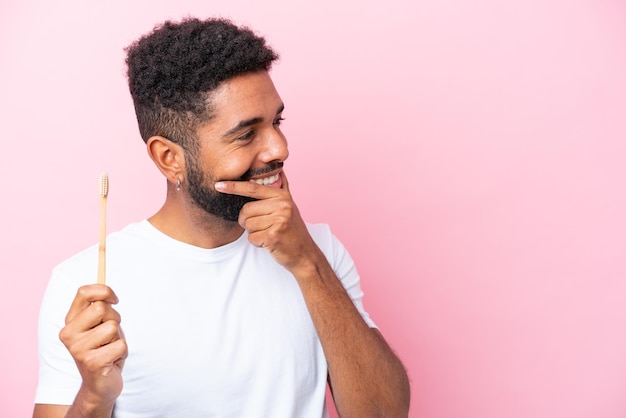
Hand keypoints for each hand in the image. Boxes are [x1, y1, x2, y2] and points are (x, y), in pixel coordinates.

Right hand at [59, 284, 126, 409]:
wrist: (99, 384)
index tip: (115, 300)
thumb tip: (109, 293)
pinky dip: (122, 352)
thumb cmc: (103, 349)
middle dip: (115, 318)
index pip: (84, 292)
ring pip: (112, 327)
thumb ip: (100, 308)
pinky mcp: (91, 362)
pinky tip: (112, 360)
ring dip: (119, 338)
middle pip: (101, 308)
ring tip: (110, 348)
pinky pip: (120, 345)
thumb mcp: (100, 325)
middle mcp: (69, 334)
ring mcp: (78, 349)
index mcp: (70, 321)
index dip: (104, 291)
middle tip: (111, 333)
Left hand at [215, 171, 319, 272]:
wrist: (304, 253)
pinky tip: (269, 242)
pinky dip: (257, 242)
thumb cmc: (292, 230)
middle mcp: (282, 206)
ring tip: (268, 233)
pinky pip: (251, 238)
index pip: (252, 188)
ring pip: (247, 225)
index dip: (234, 186)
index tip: (218, 185)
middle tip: (262, 226)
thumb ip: (281, 188)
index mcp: (282, 196)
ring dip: (253, 232)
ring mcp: (279, 221)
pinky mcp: (274, 236)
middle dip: (248, 221)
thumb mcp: (290, 206)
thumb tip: (278, 169)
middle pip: (246, 210)